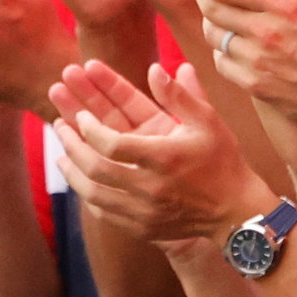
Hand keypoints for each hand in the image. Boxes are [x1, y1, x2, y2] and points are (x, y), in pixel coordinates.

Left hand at [48, 61, 265, 243]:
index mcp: (165, 157)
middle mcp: (152, 187)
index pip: (113, 143)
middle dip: (73, 145)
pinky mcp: (143, 228)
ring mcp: (146, 211)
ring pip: (94, 193)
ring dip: (72, 171)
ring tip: (59, 153)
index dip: (90, 127)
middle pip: (97, 168)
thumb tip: (155, 67)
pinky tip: (78, 180)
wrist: (238, 213)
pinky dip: (87, 195)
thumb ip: (180, 95)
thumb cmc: (222, 162)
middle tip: (59, 126)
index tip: (80, 116)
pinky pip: (105, 212)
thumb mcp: (207, 122)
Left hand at [181, 0, 296, 124]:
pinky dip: (222, 50)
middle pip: (213, 8)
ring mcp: (258, 61)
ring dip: (212, 21)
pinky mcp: (256, 85)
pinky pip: (222, 61)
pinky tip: (231, 44)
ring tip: (216, 15)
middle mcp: (266, 31)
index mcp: (285, 4)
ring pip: (215, 34)